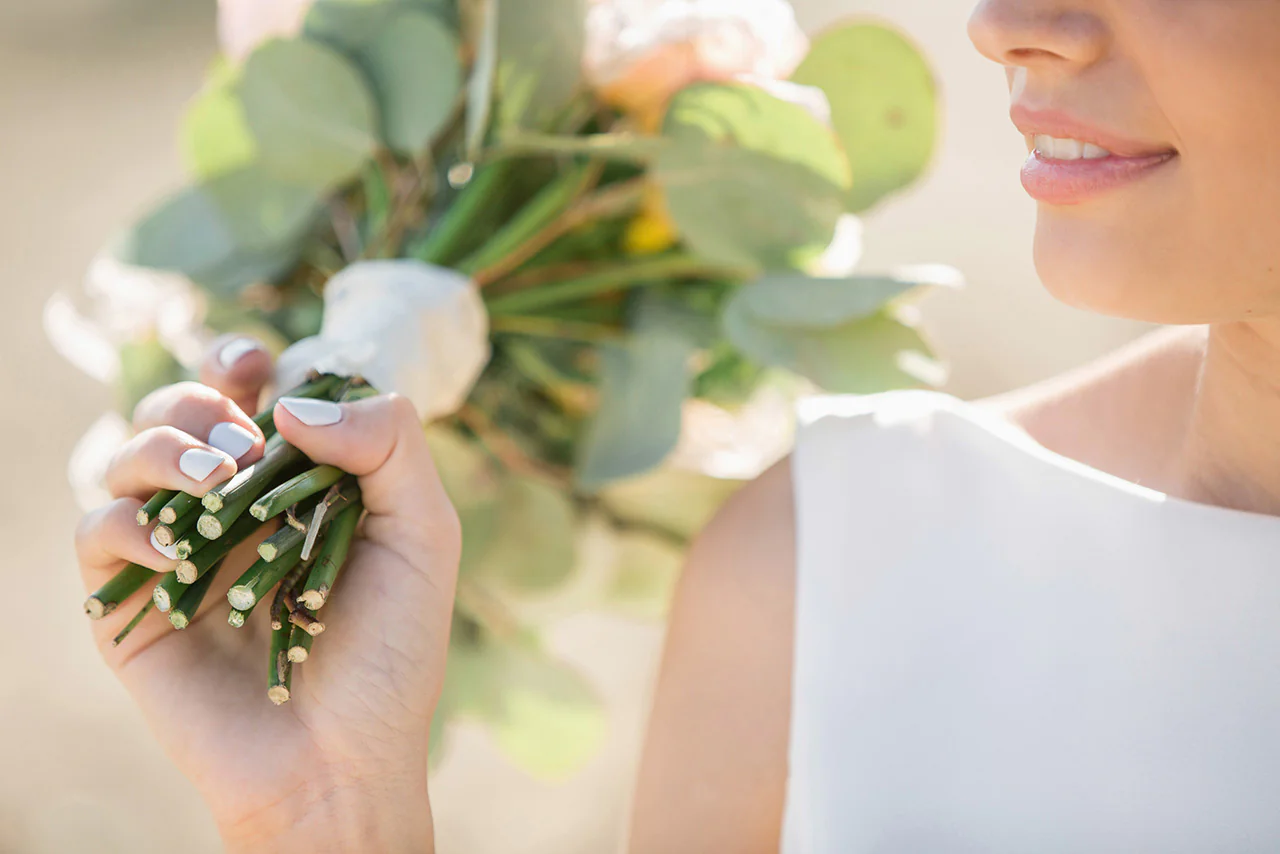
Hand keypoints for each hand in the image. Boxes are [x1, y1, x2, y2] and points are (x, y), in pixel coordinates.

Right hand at [74, 337, 460, 851]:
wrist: (341, 761)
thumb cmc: (392, 653)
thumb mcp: (423, 534)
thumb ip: (387, 445)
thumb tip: (290, 404)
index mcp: (296, 485)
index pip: (249, 395)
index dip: (239, 362)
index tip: (255, 365)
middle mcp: (233, 510)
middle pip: (181, 412)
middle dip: (200, 404)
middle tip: (241, 447)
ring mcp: (180, 553)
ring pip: (129, 457)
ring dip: (163, 448)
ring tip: (219, 483)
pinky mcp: (131, 604)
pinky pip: (97, 532)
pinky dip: (128, 523)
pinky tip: (180, 549)